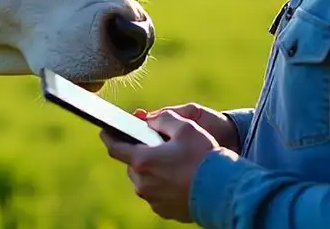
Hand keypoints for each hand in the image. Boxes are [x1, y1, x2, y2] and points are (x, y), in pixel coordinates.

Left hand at [100, 109, 234, 222]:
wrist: (224, 191)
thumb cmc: (203, 157)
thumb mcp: (185, 127)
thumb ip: (162, 119)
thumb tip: (150, 121)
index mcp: (142, 161)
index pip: (115, 148)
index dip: (109, 137)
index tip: (106, 131)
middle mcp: (142, 184)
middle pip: (133, 164)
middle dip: (142, 154)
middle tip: (159, 147)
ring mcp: (153, 200)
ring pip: (145, 180)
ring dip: (153, 170)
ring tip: (174, 163)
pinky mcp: (164, 211)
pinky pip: (157, 193)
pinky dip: (164, 185)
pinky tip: (180, 178)